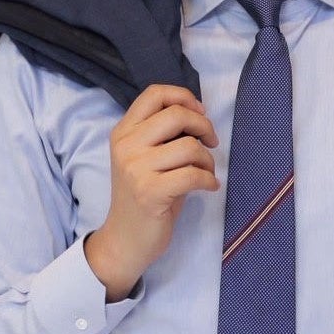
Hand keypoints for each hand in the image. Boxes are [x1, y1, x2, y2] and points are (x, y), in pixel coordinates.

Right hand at [84, 85, 218, 301]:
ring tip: (205, 172)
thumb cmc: (144, 196)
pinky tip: (208, 187)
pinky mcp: (150, 192)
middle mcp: (126, 146)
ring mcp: (135, 169)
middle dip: (204, 126)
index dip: (185, 97)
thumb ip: (162, 134)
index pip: (155, 94)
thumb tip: (198, 114)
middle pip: (177, 115)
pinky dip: (209, 180)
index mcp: (123, 132)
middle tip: (211, 143)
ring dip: (208, 160)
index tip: (200, 114)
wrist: (125, 239)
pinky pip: (194, 175)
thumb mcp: (145, 157)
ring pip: (190, 147)